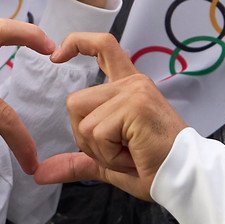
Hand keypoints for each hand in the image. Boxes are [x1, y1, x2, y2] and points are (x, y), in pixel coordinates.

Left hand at [32, 33, 190, 198]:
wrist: (186, 180)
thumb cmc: (154, 169)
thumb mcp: (108, 163)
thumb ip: (77, 161)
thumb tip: (38, 173)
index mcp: (129, 88)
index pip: (102, 46)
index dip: (77, 43)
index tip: (56, 56)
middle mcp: (132, 84)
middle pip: (75, 103)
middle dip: (87, 139)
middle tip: (121, 152)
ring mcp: (133, 92)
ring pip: (82, 121)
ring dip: (100, 149)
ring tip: (130, 154)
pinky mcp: (134, 106)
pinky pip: (97, 133)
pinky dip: (110, 155)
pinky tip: (135, 156)